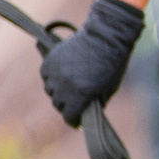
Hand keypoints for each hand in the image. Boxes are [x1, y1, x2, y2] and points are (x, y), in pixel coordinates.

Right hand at [40, 0, 145, 126]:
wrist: (105, 36)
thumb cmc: (112, 63)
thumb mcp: (109, 88)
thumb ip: (96, 102)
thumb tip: (87, 113)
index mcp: (80, 94)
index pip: (70, 116)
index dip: (74, 121)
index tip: (77, 122)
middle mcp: (64, 85)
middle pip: (59, 104)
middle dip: (67, 106)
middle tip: (74, 104)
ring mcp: (55, 73)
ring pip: (50, 91)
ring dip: (58, 92)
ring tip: (69, 88)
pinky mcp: (49, 61)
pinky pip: (46, 76)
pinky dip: (52, 78)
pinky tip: (62, 76)